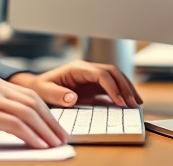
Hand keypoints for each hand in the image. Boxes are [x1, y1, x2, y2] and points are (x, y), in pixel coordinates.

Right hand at [0, 72, 67, 148]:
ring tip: (54, 144)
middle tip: (60, 137)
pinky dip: (31, 136)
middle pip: (32, 101)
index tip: (54, 126)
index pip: (26, 94)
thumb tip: (10, 126)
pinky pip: (16, 125)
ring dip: (45, 130)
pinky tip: (39, 146)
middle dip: (50, 121)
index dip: (44, 111)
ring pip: (27, 113)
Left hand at [8, 60, 142, 108]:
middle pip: (112, 72)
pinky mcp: (93, 86)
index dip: (112, 86)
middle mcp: (87, 70)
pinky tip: (129, 103)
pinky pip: (112, 87)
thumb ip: (56, 94)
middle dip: (125, 86)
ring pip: (115, 78)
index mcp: (77, 69)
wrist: (36, 87)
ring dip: (127, 88)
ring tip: (136, 103)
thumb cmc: (39, 88)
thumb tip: (73, 98)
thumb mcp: (43, 91)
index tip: (120, 101)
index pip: (100, 74)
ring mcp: (91, 77)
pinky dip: (122, 93)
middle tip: (133, 103)